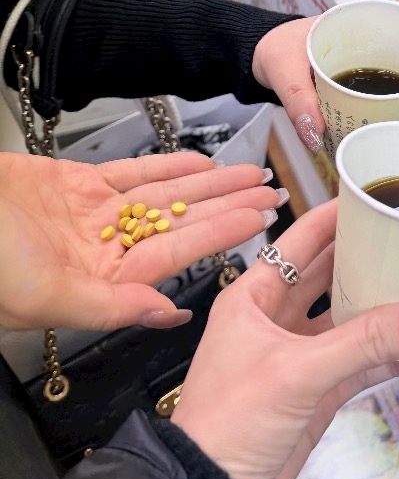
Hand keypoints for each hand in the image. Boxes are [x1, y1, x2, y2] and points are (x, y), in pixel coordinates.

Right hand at [0, 152, 285, 331]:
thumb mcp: (49, 299)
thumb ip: (114, 308)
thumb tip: (171, 317)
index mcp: (104, 280)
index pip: (180, 253)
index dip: (222, 233)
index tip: (260, 219)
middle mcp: (105, 248)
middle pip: (181, 222)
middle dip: (226, 206)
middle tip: (269, 191)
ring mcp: (91, 215)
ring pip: (164, 194)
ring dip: (206, 183)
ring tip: (246, 172)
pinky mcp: (74, 184)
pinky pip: (130, 173)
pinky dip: (164, 165)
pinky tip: (197, 161)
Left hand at [171, 200, 398, 478]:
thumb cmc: (223, 426)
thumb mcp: (297, 370)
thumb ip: (367, 341)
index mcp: (253, 296)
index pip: (300, 240)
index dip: (335, 216)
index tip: (373, 199)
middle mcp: (274, 320)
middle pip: (329, 276)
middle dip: (367, 259)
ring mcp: (296, 357)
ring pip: (348, 320)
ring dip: (383, 309)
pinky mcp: (314, 394)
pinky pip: (359, 364)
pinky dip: (388, 356)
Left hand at [252, 18, 398, 155]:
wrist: (260, 56)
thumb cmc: (276, 47)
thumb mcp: (282, 67)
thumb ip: (297, 99)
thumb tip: (316, 136)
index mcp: (362, 32)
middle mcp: (375, 54)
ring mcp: (370, 77)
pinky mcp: (361, 98)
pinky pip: (386, 112)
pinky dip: (396, 127)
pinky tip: (397, 145)